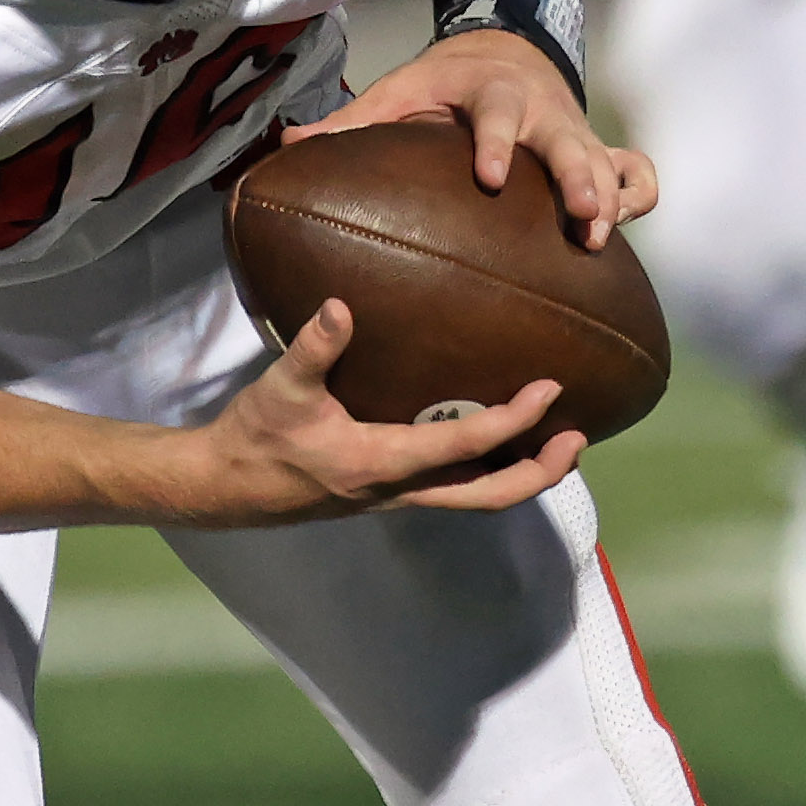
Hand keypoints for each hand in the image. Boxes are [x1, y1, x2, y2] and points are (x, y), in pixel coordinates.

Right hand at [172, 301, 585, 521]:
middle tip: (579, 438)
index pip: (465, 445)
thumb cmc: (256, 437)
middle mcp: (400, 490)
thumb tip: (340, 306)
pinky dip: (491, 472)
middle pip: (490, 496)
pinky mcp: (391, 493)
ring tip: (560, 446)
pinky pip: (456, 490)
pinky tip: (503, 443)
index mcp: (381, 463)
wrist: (227, 487)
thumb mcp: (280, 389)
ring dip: (523, 476)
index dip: (513, 421)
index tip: (550, 391)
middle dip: (540, 472)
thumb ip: (313, 349)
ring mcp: (398, 497)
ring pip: (477, 499)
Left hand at [287, 28, 658, 251]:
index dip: (497, 145)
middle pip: (570, 144)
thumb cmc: (444, 84)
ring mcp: (576, 133)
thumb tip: (287, 146)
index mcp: (491, 94)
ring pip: (607, 163)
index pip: (497, 117)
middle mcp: (542, 113)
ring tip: (600, 241)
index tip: (492, 178)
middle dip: (580, 180)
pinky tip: (624, 227)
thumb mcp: (399, 90)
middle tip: (585, 220)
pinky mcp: (597, 150)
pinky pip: (634, 171)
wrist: (506, 53)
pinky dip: (637, 194)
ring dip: (611, 200)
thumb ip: (352, 122)